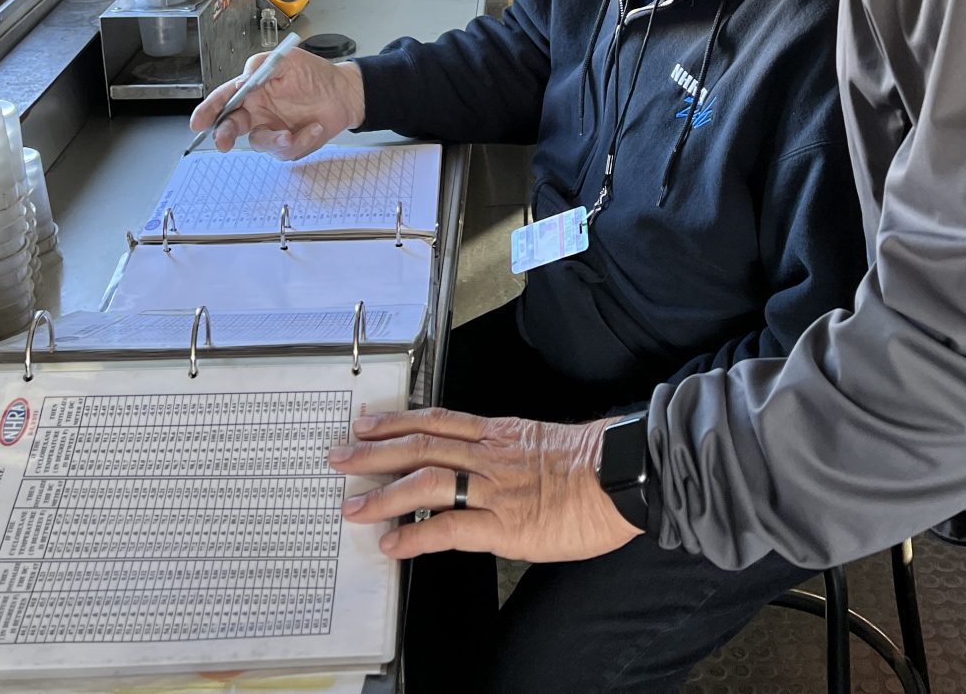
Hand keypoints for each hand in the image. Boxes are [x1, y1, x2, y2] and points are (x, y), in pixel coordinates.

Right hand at [188, 47, 364, 157]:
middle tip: (223, 141)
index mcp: (253, 90)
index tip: (199, 121)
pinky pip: (287, 150)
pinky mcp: (290, 143)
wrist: (344, 92)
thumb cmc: (315, 74)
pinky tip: (315, 128)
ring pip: (260, 143)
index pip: (225, 99)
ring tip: (291, 134)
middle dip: (223, 135)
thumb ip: (262, 65)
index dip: (208, 111)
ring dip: (274, 141)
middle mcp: (258, 111)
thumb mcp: (288, 59)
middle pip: (231, 126)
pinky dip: (302, 141)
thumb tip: (244, 77)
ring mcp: (273, 129)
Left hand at [328, 408, 641, 561]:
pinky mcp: (506, 526)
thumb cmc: (597, 462)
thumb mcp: (546, 442)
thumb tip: (490, 459)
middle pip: (419, 445)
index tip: (366, 423)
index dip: (397, 422)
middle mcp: (490, 455)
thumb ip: (512, 450)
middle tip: (338, 457)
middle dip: (373, 452)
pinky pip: (450, 528)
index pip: (437, 421)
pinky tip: (392, 544)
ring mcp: (495, 489)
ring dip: (383, 493)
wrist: (627, 474)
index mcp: (500, 433)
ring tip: (352, 505)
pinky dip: (415, 536)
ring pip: (426, 481)